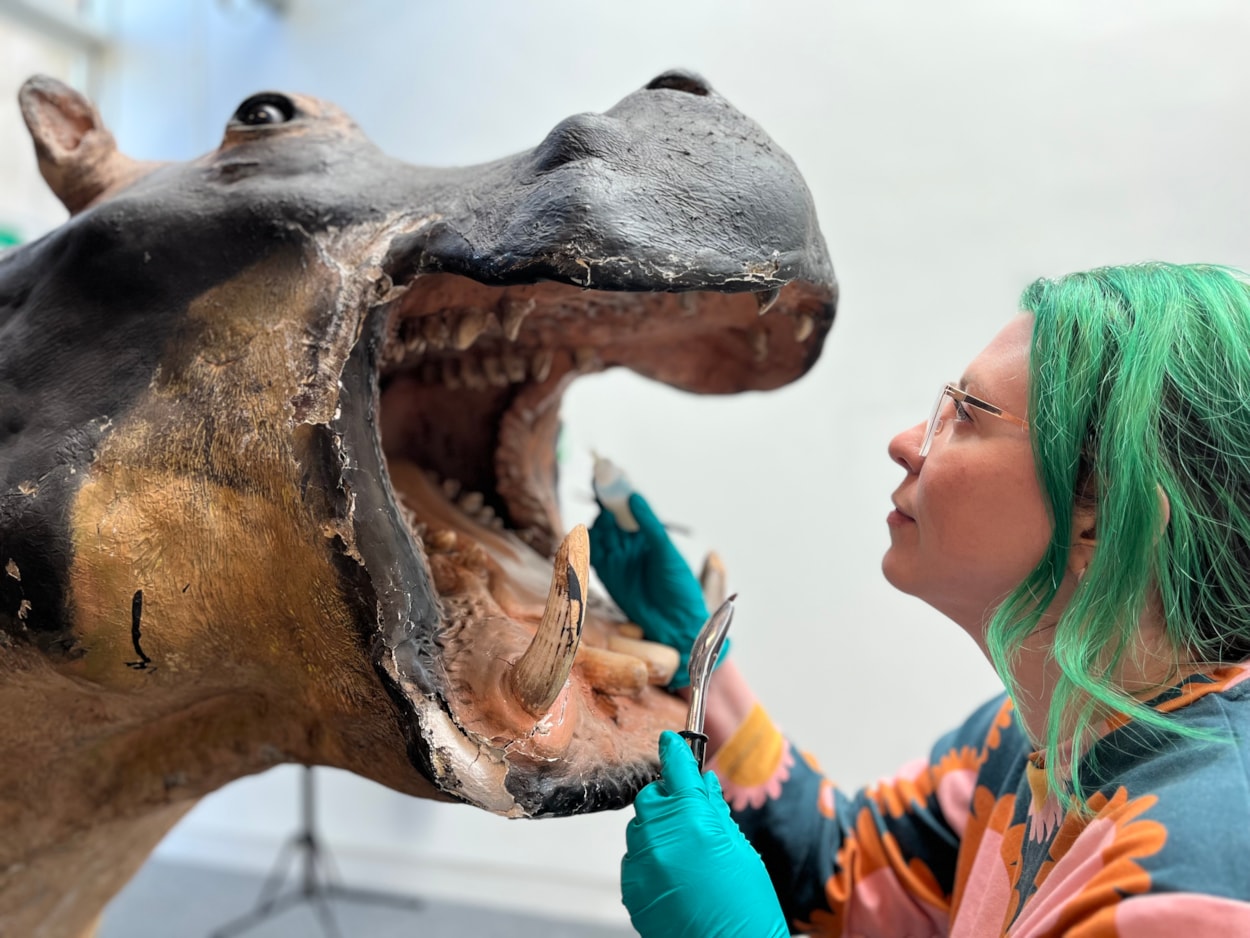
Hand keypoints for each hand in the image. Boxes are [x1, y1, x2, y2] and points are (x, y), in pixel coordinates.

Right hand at [589, 492, 725, 687]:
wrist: (676, 624)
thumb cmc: (680, 587)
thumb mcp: (667, 552)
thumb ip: (649, 526)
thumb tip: (634, 497)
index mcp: (648, 533)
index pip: (627, 505)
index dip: (616, 489)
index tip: (604, 472)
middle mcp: (631, 542)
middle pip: (610, 516)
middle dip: (605, 506)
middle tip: (605, 500)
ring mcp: (618, 558)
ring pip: (599, 533)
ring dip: (599, 527)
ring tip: (607, 528)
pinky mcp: (607, 574)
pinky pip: (592, 555)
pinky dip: (587, 546)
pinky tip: (589, 542)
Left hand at [621, 731, 788, 937]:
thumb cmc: (745, 910)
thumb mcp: (741, 853)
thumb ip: (716, 814)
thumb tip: (704, 785)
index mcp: (695, 823)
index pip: (678, 771)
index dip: (675, 751)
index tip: (670, 741)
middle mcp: (662, 839)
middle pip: (651, 797)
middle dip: (668, 800)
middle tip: (689, 816)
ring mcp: (642, 865)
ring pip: (639, 828)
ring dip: (657, 831)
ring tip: (685, 856)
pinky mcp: (631, 888)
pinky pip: (633, 858)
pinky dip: (650, 860)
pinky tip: (673, 877)